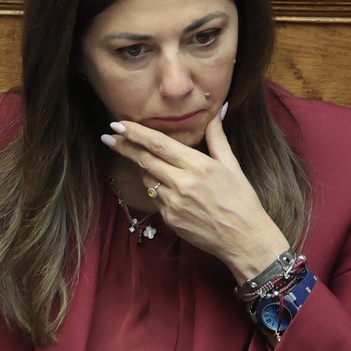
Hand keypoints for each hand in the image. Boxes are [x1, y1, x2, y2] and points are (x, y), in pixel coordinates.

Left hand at [102, 107, 289, 281]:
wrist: (243, 239)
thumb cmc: (242, 200)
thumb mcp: (232, 165)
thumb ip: (217, 137)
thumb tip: (217, 111)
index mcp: (198, 166)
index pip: (159, 144)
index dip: (136, 133)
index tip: (118, 124)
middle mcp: (182, 183)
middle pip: (145, 160)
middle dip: (124, 146)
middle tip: (107, 136)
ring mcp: (173, 203)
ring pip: (147, 178)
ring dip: (140, 166)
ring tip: (134, 156)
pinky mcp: (169, 219)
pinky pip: (155, 198)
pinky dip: (155, 187)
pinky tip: (159, 182)